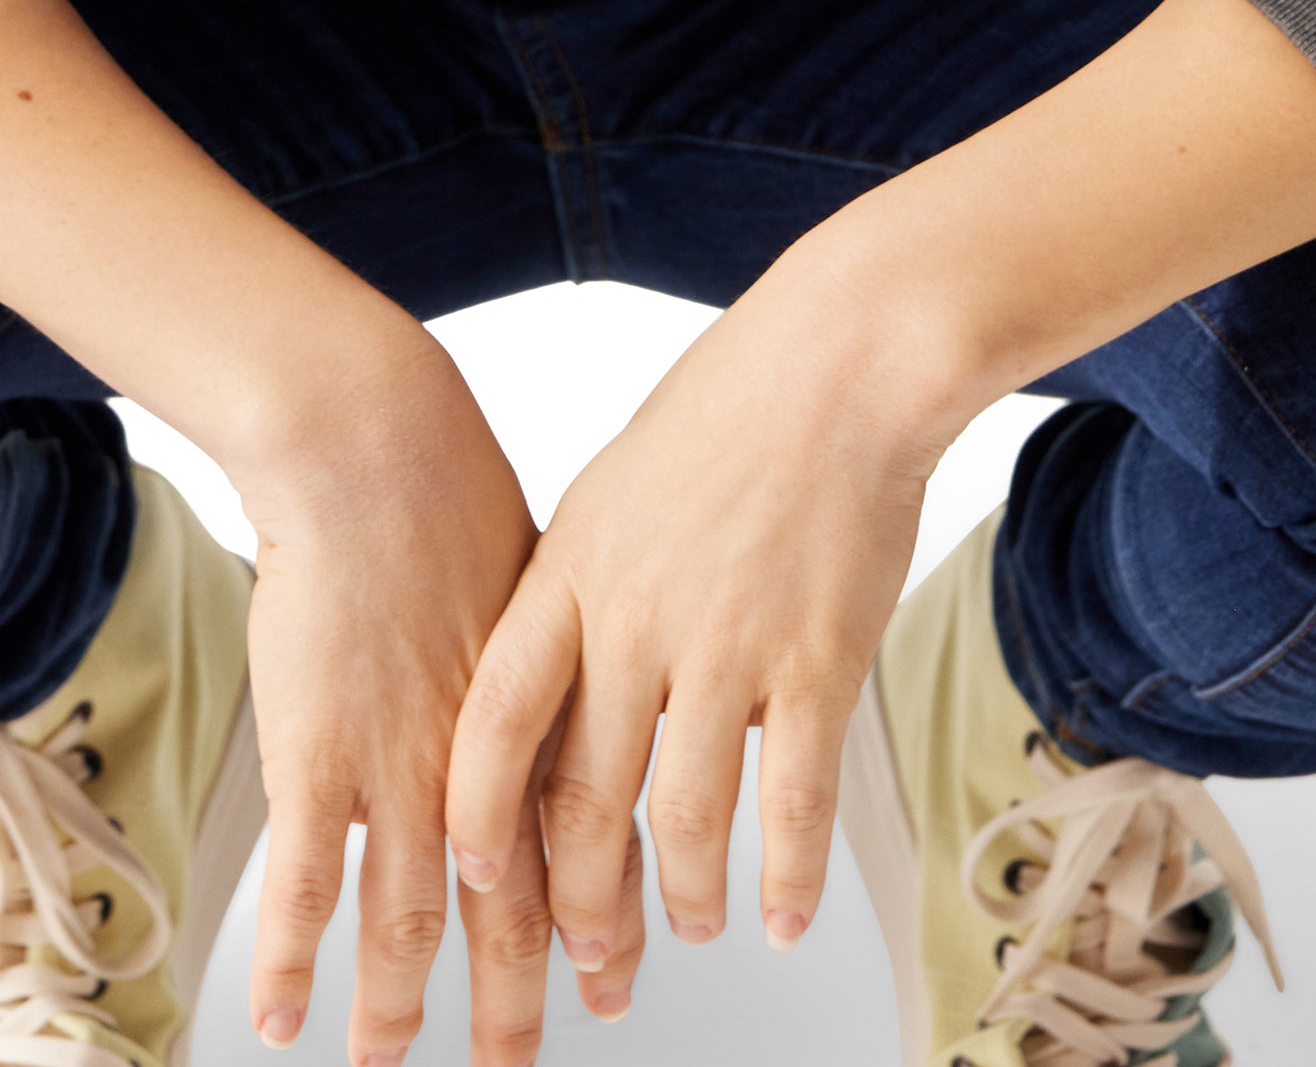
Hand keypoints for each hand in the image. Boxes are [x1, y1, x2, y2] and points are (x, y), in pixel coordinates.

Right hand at [240, 321, 645, 1065]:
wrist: (369, 449)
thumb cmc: (448, 495)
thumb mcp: (550, 580)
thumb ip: (566, 659)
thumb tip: (602, 687)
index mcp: (543, 721)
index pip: (587, 853)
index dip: (603, 925)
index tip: (614, 981)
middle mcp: (481, 765)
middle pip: (511, 915)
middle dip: (516, 1001)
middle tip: (518, 1059)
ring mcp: (399, 770)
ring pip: (411, 924)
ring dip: (401, 1009)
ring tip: (389, 1065)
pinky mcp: (317, 759)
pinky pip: (309, 888)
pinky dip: (295, 962)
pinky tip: (282, 1018)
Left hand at [444, 254, 938, 993]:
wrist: (840, 359)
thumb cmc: (729, 412)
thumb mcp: (614, 492)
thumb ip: (584, 595)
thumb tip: (563, 695)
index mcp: (573, 570)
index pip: (495, 718)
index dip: (475, 813)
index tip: (475, 877)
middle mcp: (637, 615)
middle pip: (583, 795)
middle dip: (580, 900)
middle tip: (590, 956)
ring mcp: (729, 642)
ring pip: (684, 817)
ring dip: (683, 897)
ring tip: (690, 925)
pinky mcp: (817, 659)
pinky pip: (795, 802)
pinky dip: (788, 878)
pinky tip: (785, 917)